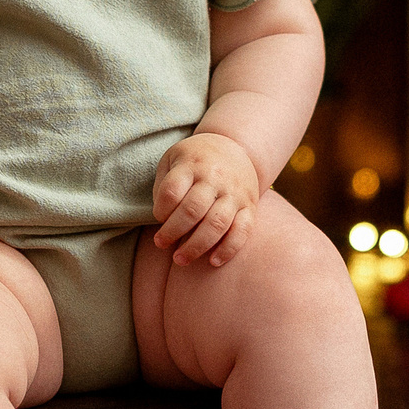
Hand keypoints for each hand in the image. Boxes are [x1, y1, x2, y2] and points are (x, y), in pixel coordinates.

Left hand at [152, 133, 259, 267]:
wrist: (235, 146)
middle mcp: (215, 178)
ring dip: (196, 246)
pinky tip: (213, 261)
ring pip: (216, 224)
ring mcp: (234, 193)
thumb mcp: (173, 158)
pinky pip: (242, 231)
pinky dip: (229, 249)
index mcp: (192, 164)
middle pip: (192, 211)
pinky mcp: (250, 206)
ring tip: (180, 259)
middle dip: (172, 232)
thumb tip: (163, 218)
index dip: (160, 210)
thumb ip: (163, 185)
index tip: (158, 217)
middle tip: (161, 244)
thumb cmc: (195, 159)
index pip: (172, 192)